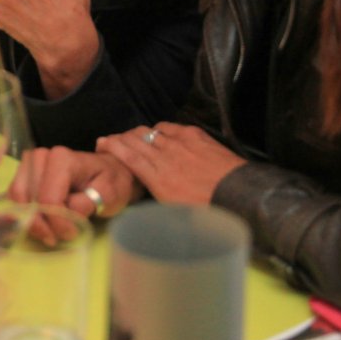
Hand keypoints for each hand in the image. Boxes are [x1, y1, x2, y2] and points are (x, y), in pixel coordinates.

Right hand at [9, 145, 137, 241]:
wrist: (107, 172)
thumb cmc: (110, 182)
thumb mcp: (109, 194)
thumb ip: (86, 204)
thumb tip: (66, 216)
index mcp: (61, 159)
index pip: (49, 198)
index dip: (57, 222)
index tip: (71, 235)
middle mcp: (40, 156)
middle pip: (28, 199)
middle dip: (41, 224)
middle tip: (57, 238)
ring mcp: (29, 164)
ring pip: (17, 199)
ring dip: (30, 220)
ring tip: (50, 233)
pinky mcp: (23, 173)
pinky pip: (14, 198)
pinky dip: (23, 214)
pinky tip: (40, 224)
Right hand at [96, 122, 245, 205]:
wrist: (239, 195)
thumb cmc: (208, 210)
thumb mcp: (175, 212)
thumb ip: (157, 198)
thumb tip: (147, 199)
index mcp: (158, 178)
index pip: (128, 155)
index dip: (112, 147)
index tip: (101, 143)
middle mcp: (166, 156)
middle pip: (136, 139)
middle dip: (120, 137)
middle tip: (112, 140)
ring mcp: (181, 143)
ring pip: (151, 131)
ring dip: (139, 133)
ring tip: (135, 138)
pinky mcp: (197, 136)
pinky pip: (171, 127)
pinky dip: (160, 129)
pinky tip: (160, 132)